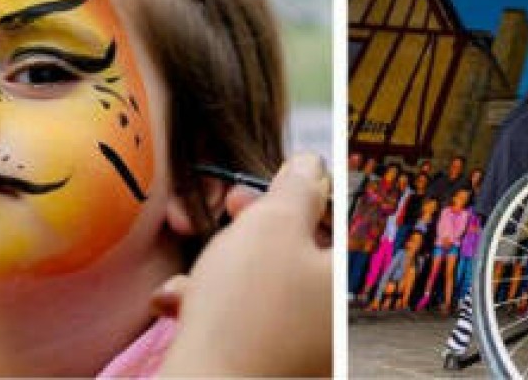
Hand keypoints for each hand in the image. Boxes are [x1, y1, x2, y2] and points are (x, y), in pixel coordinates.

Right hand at [157, 154, 331, 376]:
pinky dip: (212, 307)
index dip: (293, 196)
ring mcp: (306, 346)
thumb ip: (296, 188)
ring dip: (218, 271)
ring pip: (262, 285)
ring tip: (186, 279)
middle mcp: (335, 315)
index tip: (252, 192)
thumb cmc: (245, 307)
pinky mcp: (271, 363)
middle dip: (246, 232)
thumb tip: (310, 166)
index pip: (335, 219)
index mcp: (348, 277)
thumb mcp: (270, 226)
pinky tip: (178, 305)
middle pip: (295, 252)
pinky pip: (246, 320)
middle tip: (219, 220)